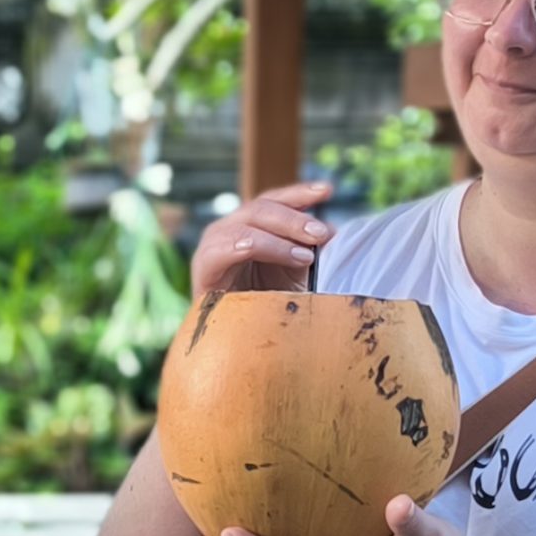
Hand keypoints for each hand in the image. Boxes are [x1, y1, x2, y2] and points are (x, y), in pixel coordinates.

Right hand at [191, 180, 334, 298]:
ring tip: (306, 256)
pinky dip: (254, 246)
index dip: (299, 193)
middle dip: (295, 218)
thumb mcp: (293, 274)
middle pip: (261, 207)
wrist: (238, 344)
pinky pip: (224, 247)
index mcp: (249, 227)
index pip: (274, 201)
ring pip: (247, 223)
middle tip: (322, 233)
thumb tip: (332, 231)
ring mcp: (213, 246)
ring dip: (280, 236)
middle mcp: (229, 230)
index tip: (328, 190)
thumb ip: (307, 249)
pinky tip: (284, 255)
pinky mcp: (203, 267)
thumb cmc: (267, 307)